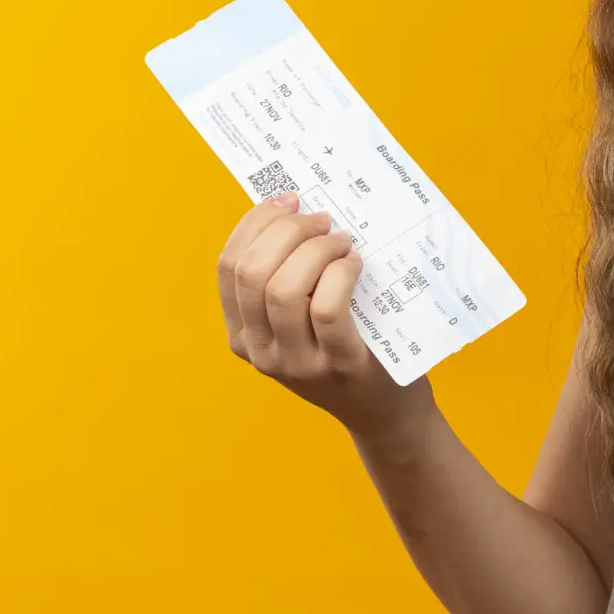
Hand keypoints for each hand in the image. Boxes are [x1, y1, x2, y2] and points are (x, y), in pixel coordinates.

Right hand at [217, 193, 426, 433]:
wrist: (385, 412)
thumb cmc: (348, 349)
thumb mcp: (304, 319)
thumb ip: (291, 277)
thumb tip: (296, 209)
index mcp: (242, 332)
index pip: (228, 266)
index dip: (256, 223)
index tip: (289, 200)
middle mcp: (260, 350)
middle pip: (252, 271)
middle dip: (287, 230)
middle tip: (323, 221)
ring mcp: (296, 363)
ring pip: (283, 289)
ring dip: (315, 250)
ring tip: (342, 242)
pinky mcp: (338, 366)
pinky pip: (326, 309)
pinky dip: (340, 275)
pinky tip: (355, 265)